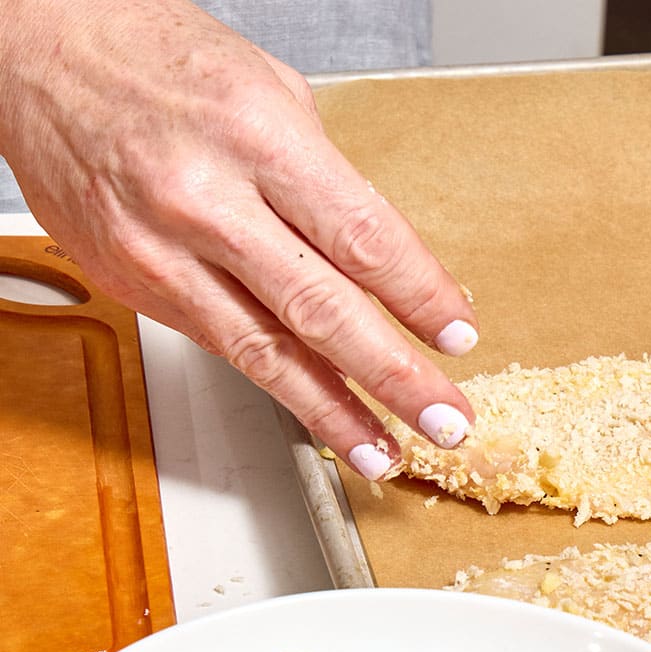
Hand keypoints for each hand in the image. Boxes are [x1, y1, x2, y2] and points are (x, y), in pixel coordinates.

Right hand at [0, 0, 478, 478]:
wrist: (40, 51)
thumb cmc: (159, 57)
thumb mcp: (273, 92)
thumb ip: (326, 181)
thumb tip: (380, 261)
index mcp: (258, 137)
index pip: (364, 237)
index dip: (421, 296)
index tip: (457, 336)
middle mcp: (207, 199)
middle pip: (323, 310)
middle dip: (396, 377)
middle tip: (445, 419)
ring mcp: (161, 249)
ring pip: (265, 353)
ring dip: (335, 412)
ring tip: (383, 449)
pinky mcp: (130, 283)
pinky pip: (220, 344)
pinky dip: (276, 384)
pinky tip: (316, 409)